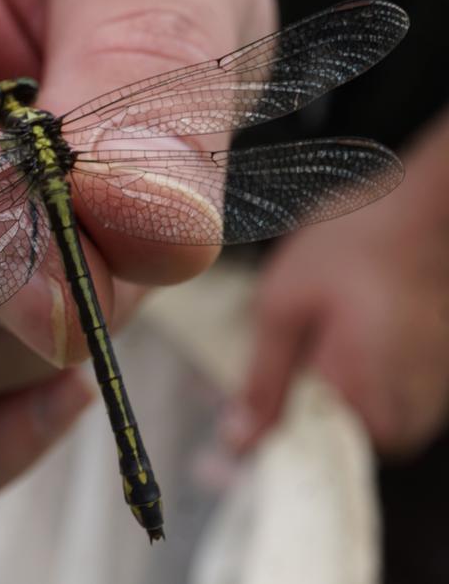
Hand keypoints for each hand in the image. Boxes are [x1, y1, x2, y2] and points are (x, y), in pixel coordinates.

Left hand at [224, 109, 448, 455]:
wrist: (419, 208)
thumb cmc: (349, 246)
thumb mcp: (281, 308)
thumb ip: (261, 383)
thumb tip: (240, 442)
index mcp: (362, 396)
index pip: (309, 461)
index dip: (271, 443)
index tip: (241, 434)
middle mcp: (406, 409)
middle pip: (336, 444)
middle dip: (302, 412)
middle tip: (289, 356)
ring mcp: (428, 395)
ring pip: (361, 424)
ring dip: (329, 394)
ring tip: (323, 335)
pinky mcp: (434, 377)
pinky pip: (385, 401)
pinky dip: (356, 379)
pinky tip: (347, 335)